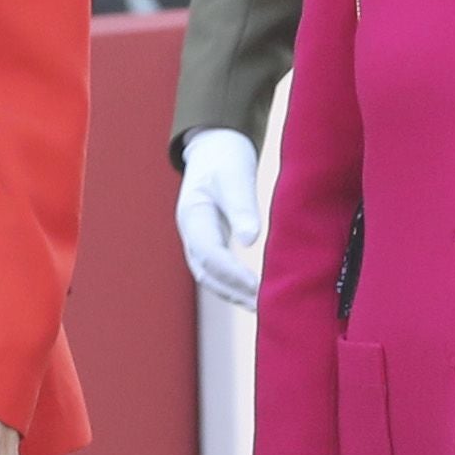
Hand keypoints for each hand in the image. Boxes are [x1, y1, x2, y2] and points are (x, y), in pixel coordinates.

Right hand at [172, 127, 264, 308]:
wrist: (215, 147)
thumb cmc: (226, 158)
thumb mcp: (235, 177)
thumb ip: (242, 207)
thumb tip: (251, 240)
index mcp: (193, 215)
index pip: (208, 252)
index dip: (231, 272)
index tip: (256, 287)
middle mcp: (191, 232)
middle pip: (206, 271)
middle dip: (232, 290)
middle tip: (262, 306)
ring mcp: (198, 238)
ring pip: (210, 275)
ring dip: (233, 293)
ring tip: (261, 308)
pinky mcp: (210, 241)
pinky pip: (218, 270)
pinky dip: (234, 285)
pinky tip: (255, 294)